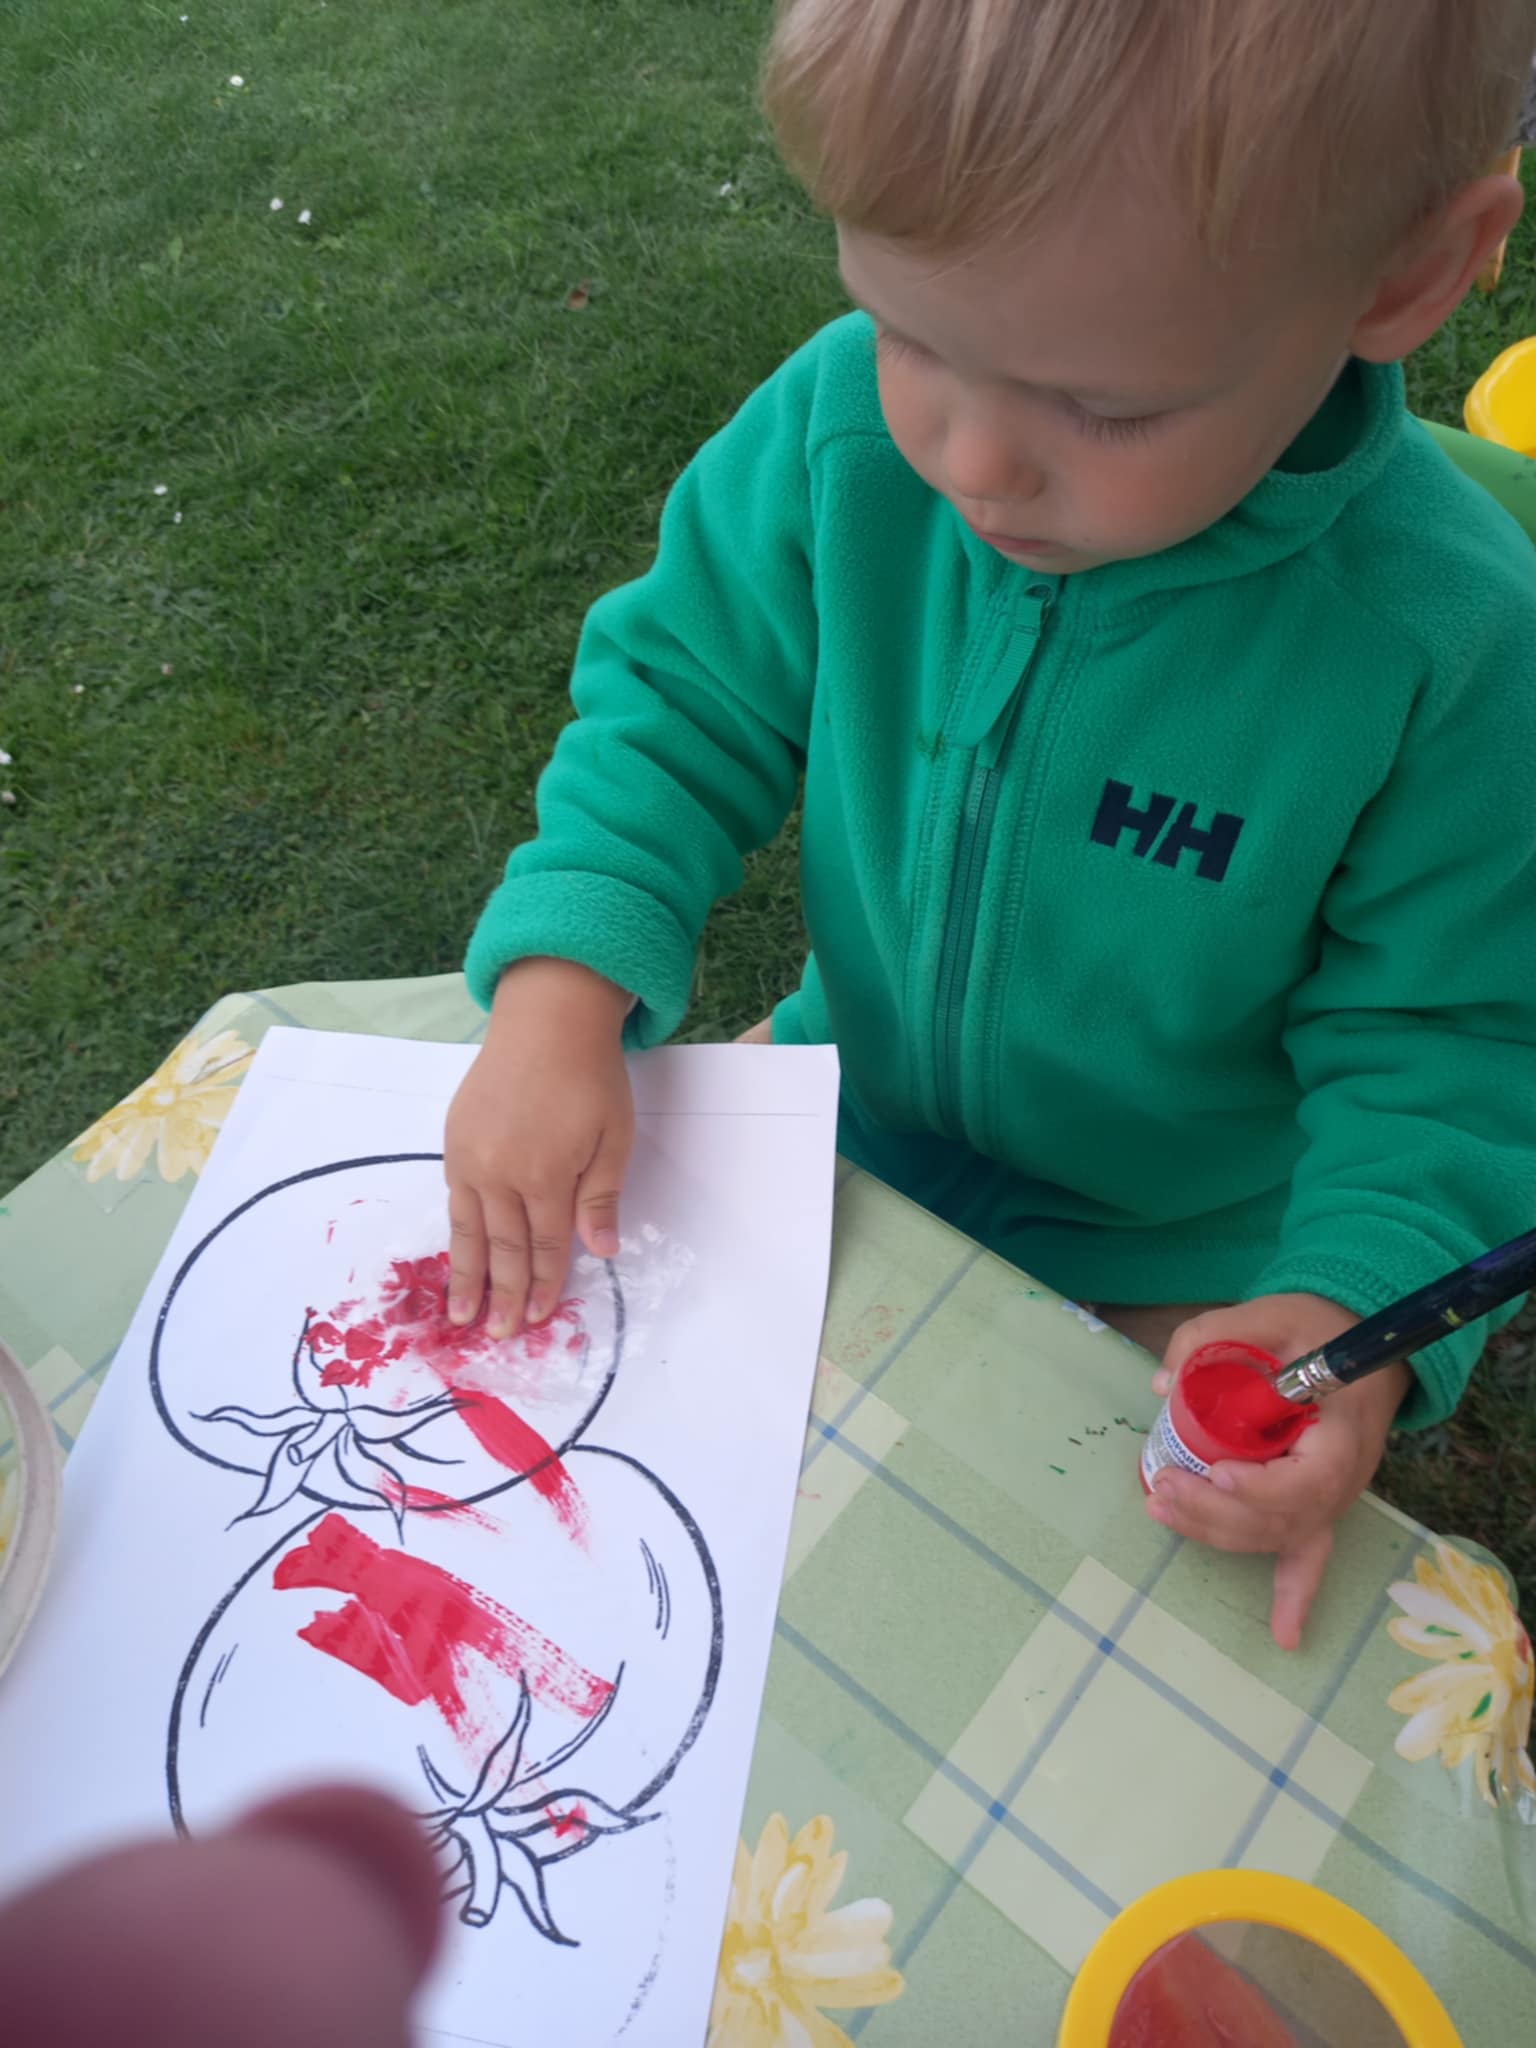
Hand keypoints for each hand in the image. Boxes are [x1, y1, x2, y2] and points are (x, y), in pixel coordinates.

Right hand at [444, 958, 633, 1336]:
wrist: (545, 1020)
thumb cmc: (591, 1077)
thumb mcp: (614, 1137)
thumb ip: (600, 1196)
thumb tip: (601, 1252)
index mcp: (545, 1175)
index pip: (545, 1246)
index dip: (545, 1284)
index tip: (539, 1317)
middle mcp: (500, 1173)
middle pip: (504, 1248)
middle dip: (503, 1295)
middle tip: (499, 1336)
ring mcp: (471, 1157)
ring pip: (469, 1231)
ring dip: (467, 1277)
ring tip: (461, 1316)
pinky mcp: (454, 1140)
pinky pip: (454, 1199)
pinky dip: (456, 1233)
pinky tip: (457, 1256)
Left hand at [1145, 1294, 1410, 1650]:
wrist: (1358, 1337)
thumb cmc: (1318, 1326)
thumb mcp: (1269, 1314)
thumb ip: (1212, 1339)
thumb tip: (1162, 1385)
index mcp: (1343, 1430)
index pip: (1308, 1479)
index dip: (1261, 1487)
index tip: (1217, 1473)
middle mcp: (1343, 1476)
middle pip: (1283, 1517)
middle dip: (1217, 1512)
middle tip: (1162, 1489)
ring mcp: (1333, 1496)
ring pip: (1279, 1536)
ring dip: (1220, 1533)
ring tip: (1162, 1510)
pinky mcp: (1318, 1502)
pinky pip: (1310, 1556)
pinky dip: (1296, 1595)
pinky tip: (1286, 1635)